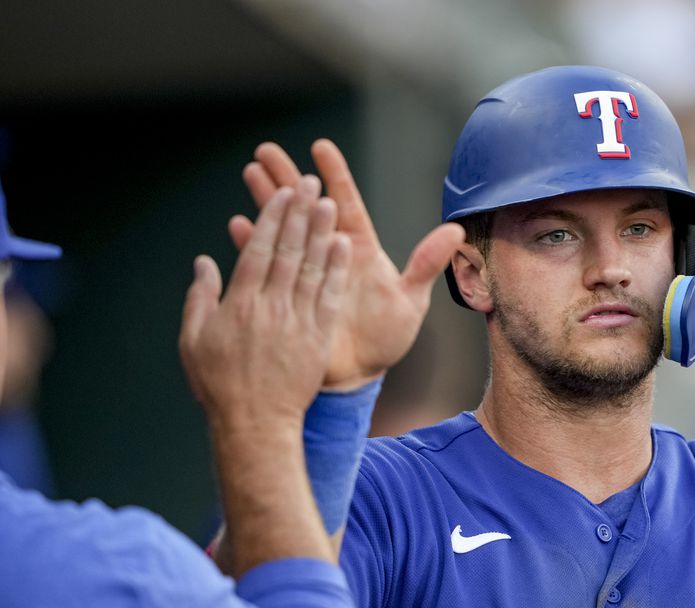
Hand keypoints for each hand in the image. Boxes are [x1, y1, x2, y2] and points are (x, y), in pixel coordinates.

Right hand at [180, 177, 351, 429]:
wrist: (255, 423)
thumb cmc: (220, 384)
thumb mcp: (194, 340)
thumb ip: (200, 297)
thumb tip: (204, 262)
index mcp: (240, 302)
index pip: (259, 248)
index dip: (272, 217)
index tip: (282, 193)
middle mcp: (271, 306)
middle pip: (288, 250)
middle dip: (299, 213)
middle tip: (309, 182)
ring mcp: (297, 321)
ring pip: (312, 267)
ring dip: (321, 232)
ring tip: (329, 202)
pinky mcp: (317, 338)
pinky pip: (329, 296)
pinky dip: (335, 269)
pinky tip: (343, 245)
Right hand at [229, 140, 463, 388]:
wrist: (359, 373)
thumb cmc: (386, 336)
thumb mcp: (409, 300)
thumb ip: (426, 264)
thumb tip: (456, 231)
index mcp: (357, 247)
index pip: (345, 202)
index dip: (334, 175)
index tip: (320, 147)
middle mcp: (328, 252)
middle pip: (306, 206)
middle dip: (287, 177)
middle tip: (267, 150)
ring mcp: (305, 270)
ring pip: (283, 226)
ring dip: (266, 200)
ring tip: (251, 172)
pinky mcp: (286, 291)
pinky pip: (266, 264)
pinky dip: (252, 245)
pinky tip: (238, 225)